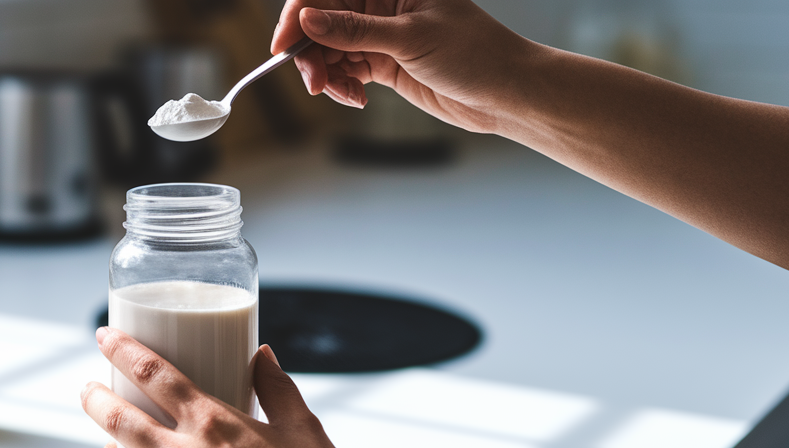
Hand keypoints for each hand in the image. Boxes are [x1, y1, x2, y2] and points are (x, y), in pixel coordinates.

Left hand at [80, 327, 377, 447]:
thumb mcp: (302, 426)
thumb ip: (276, 387)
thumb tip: (262, 355)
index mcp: (215, 421)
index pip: (152, 373)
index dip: (121, 349)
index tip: (104, 336)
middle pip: (119, 417)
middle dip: (94, 398)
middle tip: (88, 388)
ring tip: (104, 443)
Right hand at [271, 0, 542, 133]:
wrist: (506, 92)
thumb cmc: (475, 52)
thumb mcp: (411, 38)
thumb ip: (356, 30)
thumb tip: (308, 20)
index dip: (298, 16)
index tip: (282, 46)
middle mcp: (380, 6)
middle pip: (322, 24)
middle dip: (312, 54)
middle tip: (315, 84)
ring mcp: (380, 35)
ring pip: (330, 52)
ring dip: (327, 75)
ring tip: (341, 94)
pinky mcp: (384, 63)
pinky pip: (347, 72)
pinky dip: (343, 87)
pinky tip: (357, 99)